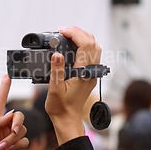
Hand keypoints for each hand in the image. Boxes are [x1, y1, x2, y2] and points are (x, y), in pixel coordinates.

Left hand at [0, 75, 28, 149]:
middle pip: (19, 116)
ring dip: (14, 138)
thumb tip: (10, 115)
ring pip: (23, 130)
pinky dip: (18, 145)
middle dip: (18, 122)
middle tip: (12, 130)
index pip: (1, 100)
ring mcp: (11, 135)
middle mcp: (5, 125)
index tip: (7, 75)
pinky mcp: (16, 145)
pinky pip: (25, 141)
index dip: (4, 87)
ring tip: (2, 146)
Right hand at [45, 27, 100, 144]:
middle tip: (64, 30)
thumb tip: (57, 54)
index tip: (62, 31)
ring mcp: (92, 74)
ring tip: (69, 34)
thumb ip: (56, 70)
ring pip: (95, 48)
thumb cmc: (60, 107)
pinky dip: (85, 46)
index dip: (74, 34)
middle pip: (93, 44)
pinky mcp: (90, 76)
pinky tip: (74, 46)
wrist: (67, 119)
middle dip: (79, 33)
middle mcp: (91, 72)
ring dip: (84, 38)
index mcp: (83, 73)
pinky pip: (93, 56)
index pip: (84, 45)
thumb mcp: (54, 88)